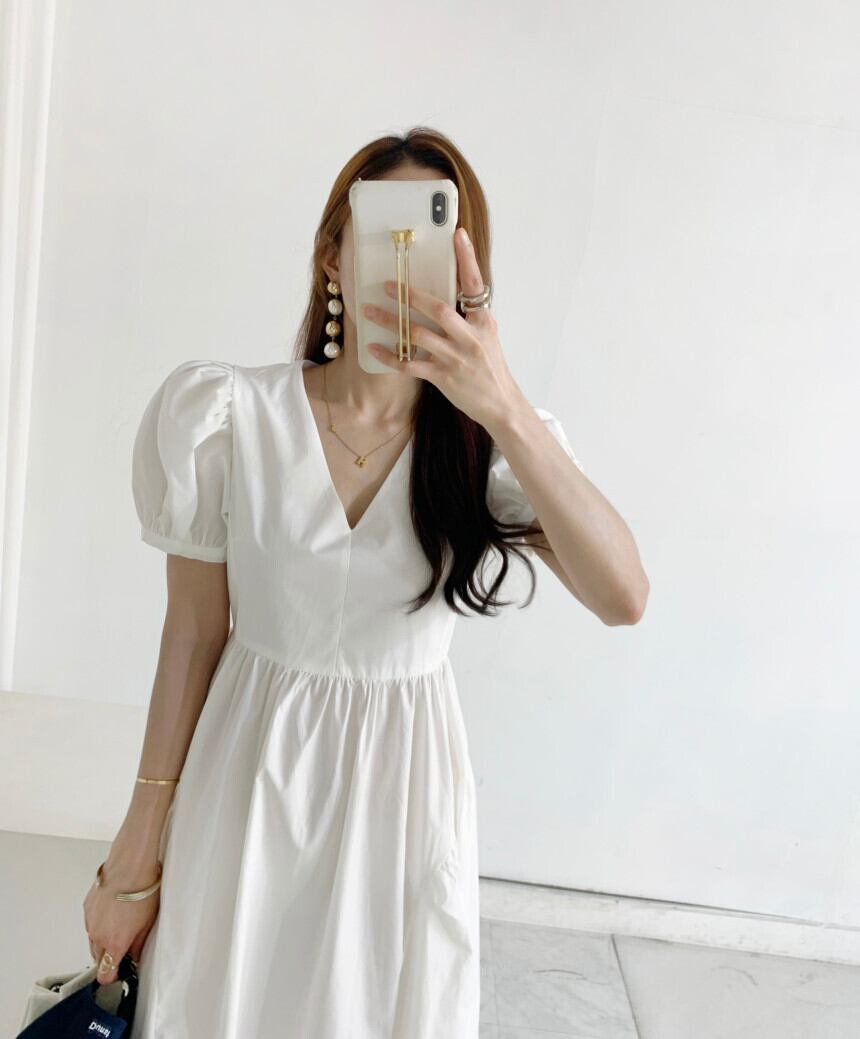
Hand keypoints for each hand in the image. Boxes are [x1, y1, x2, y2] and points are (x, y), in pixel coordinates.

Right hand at [82, 859, 160, 983]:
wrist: (129, 866)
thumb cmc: (142, 890)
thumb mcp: (147, 922)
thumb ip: (138, 945)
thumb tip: (134, 956)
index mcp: (114, 944)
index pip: (105, 975)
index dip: (112, 976)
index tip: (119, 972)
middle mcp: (98, 936)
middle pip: (98, 959)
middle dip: (109, 957)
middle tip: (123, 945)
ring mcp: (90, 922)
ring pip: (93, 941)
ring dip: (103, 940)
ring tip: (120, 924)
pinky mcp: (87, 908)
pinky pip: (91, 924)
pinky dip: (99, 923)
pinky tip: (112, 912)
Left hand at [364, 226, 527, 433]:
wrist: (500, 403)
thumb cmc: (490, 367)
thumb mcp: (486, 335)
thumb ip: (468, 315)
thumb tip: (447, 292)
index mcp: (483, 321)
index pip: (475, 284)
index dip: (467, 258)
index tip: (457, 235)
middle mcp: (470, 337)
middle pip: (438, 309)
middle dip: (410, 295)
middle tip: (387, 284)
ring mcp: (456, 357)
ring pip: (417, 335)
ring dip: (390, 321)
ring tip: (368, 311)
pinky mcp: (443, 377)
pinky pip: (410, 364)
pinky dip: (389, 356)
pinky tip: (373, 347)